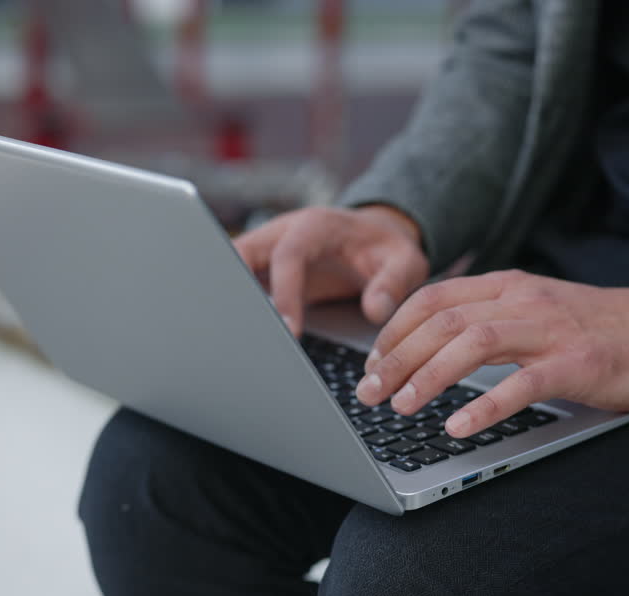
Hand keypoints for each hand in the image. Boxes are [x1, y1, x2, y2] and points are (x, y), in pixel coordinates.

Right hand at [233, 205, 429, 335]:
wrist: (372, 238)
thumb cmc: (386, 249)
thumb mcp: (405, 262)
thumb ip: (394, 283)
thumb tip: (375, 311)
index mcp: (316, 226)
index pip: (290, 254)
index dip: (285, 291)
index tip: (288, 330)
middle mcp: (283, 232)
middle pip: (242, 252)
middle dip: (233, 287)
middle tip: (234, 331)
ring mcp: (266, 248)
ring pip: (229, 266)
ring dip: (222, 296)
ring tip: (223, 336)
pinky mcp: (260, 268)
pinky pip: (234, 282)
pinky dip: (228, 303)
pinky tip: (228, 332)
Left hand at [354, 270, 628, 437]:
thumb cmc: (596, 328)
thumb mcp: (535, 310)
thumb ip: (490, 318)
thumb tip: (430, 347)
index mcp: (509, 285)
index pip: (433, 298)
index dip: (393, 331)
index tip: (371, 364)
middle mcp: (524, 300)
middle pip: (442, 321)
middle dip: (396, 358)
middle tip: (368, 394)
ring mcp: (551, 330)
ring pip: (473, 343)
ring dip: (429, 376)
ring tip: (402, 407)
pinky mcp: (577, 363)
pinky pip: (522, 384)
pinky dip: (485, 407)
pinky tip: (458, 427)